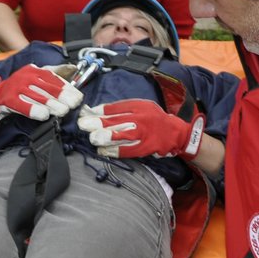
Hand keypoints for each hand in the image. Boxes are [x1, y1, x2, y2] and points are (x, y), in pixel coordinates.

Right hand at [0, 65, 83, 122]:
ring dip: (52, 106)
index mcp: (35, 70)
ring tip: (62, 111)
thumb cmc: (20, 88)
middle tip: (72, 106)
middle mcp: (26, 77)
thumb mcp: (36, 77)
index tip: (78, 98)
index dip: (68, 89)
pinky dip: (34, 111)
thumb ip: (54, 73)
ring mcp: (17, 88)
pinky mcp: (9, 100)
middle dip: (63, 98)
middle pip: (49, 89)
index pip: (55, 79)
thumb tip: (72, 68)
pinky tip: (43, 116)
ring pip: (38, 98)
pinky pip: (24, 106)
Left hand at [77, 100, 204, 158]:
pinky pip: (129, 149)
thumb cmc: (153, 119)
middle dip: (98, 123)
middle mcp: (141, 118)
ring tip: (93, 139)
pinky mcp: (147, 147)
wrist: (175, 132)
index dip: (98, 111)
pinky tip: (103, 151)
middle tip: (83, 125)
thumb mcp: (140, 107)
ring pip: (123, 135)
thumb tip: (97, 112)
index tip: (84, 113)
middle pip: (117, 120)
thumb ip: (121, 109)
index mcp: (138, 106)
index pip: (115, 107)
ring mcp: (145, 133)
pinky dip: (115, 151)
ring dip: (106, 137)